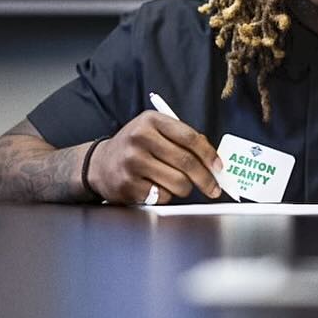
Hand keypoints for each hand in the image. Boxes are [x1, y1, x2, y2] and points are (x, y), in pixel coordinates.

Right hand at [88, 111, 223, 204]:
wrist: (98, 164)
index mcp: (151, 121)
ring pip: (178, 182)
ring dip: (185, 188)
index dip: (209, 154)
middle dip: (206, 179)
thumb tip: (213, 159)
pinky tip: (155, 187)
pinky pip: (162, 196)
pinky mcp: (128, 185)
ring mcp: (132, 163)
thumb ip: (181, 139)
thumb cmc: (135, 147)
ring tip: (177, 183)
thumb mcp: (154, 131)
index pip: (189, 137)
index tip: (219, 167)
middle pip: (186, 162)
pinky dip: (166, 196)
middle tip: (214, 188)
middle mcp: (140, 139)